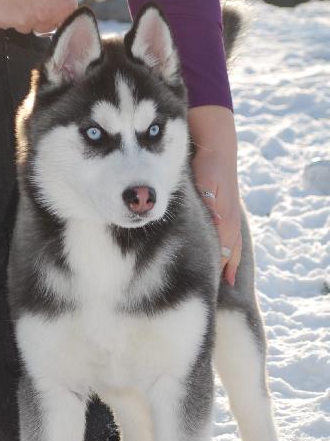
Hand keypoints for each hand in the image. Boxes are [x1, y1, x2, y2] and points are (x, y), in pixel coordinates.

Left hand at [189, 106, 241, 285]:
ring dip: (231, 263)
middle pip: (230, 251)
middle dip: (224, 269)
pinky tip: (230, 261)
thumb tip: (217, 221)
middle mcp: (230, 219)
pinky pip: (234, 238)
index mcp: (224, 215)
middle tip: (218, 290)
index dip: (217, 265)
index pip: (223, 248)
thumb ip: (209, 202)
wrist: (218, 150)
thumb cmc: (206, 166)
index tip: (209, 282)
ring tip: (227, 282)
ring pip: (234, 246)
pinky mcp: (229, 213)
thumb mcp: (205, 182)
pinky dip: (233, 252)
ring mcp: (231, 217)